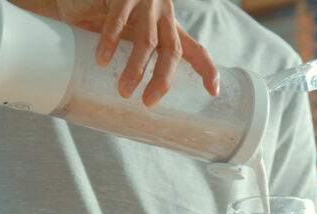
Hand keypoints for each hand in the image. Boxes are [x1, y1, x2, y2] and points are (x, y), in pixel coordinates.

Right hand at [50, 0, 219, 105]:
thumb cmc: (118, 10)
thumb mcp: (136, 31)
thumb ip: (137, 53)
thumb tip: (127, 92)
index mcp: (170, 27)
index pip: (195, 50)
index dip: (207, 70)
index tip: (213, 92)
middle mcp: (163, 15)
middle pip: (172, 51)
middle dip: (163, 79)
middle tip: (148, 101)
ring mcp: (145, 4)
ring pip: (147, 40)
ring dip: (136, 68)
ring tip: (124, 90)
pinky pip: (118, 21)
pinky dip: (110, 41)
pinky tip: (103, 60)